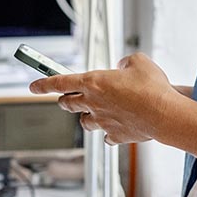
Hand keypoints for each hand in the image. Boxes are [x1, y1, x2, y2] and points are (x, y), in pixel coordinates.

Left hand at [29, 52, 177, 144]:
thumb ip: (126, 61)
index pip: (60, 82)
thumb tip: (122, 67)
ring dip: (86, 116)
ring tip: (95, 112)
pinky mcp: (115, 135)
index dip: (43, 83)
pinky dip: (108, 131)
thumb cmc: (152, 87)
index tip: (33, 86)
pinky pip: (105, 136)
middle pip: (68, 103)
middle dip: (66, 99)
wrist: (163, 114)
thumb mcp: (139, 61)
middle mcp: (93, 103)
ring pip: (84, 122)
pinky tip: (115, 126)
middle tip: (69, 97)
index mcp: (94, 82)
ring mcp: (102, 121)